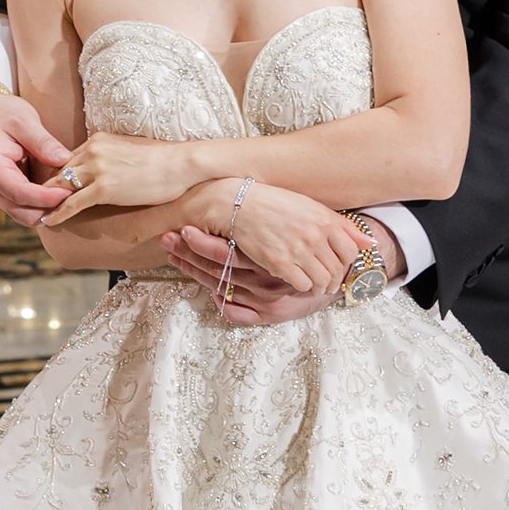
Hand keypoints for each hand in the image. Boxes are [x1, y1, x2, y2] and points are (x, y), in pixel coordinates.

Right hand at [0, 90, 75, 220]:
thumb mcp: (23, 120)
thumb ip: (43, 142)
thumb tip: (65, 160)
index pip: (22, 194)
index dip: (48, 198)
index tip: (70, 192)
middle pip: (23, 214)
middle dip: (50, 210)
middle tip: (75, 195)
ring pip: (23, 215)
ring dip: (46, 210)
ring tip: (69, 194)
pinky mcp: (2, 191)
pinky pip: (22, 207)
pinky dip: (40, 205)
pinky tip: (58, 192)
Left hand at [45, 131, 190, 216]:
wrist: (181, 164)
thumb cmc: (163, 160)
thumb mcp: (130, 150)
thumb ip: (111, 156)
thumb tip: (107, 168)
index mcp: (98, 140)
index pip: (68, 158)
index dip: (57, 174)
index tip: (48, 186)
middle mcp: (93, 150)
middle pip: (59, 171)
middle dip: (45, 187)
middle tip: (31, 200)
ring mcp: (97, 169)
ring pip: (61, 186)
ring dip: (46, 201)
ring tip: (34, 212)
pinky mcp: (104, 188)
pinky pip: (72, 202)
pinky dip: (57, 212)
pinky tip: (48, 220)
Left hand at [161, 225, 336, 327]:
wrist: (343, 276)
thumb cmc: (315, 244)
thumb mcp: (304, 224)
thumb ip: (274, 219)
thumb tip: (248, 192)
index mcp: (271, 259)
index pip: (225, 255)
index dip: (201, 245)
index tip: (182, 230)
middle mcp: (266, 283)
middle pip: (216, 271)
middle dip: (187, 254)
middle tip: (165, 239)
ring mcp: (265, 302)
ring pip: (220, 288)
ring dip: (193, 271)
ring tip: (172, 251)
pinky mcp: (268, 316)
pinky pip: (235, 312)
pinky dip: (218, 300)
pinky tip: (205, 287)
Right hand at [174, 185, 365, 302]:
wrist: (239, 204)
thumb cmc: (276, 203)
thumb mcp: (312, 207)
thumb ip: (343, 226)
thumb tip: (369, 244)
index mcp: (326, 219)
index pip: (351, 252)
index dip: (347, 264)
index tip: (338, 267)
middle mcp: (315, 235)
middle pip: (338, 269)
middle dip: (334, 279)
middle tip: (327, 281)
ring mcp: (298, 249)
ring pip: (322, 280)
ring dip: (320, 286)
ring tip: (314, 285)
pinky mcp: (279, 262)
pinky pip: (302, 285)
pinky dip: (303, 287)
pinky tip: (297, 281)